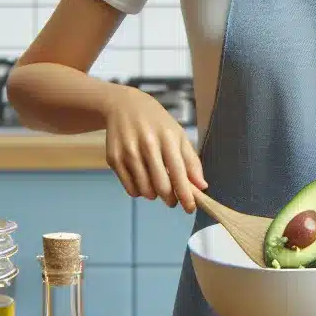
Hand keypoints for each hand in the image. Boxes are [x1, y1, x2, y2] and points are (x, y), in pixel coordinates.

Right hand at [101, 86, 204, 211]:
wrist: (124, 106)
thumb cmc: (157, 123)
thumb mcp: (178, 135)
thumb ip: (191, 161)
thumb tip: (202, 186)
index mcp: (167, 138)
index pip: (179, 173)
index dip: (186, 195)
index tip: (190, 209)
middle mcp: (147, 145)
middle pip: (161, 186)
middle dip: (170, 199)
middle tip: (172, 200)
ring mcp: (128, 152)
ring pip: (145, 190)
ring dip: (154, 195)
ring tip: (156, 186)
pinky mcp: (114, 158)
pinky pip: (130, 188)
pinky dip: (138, 191)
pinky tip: (142, 180)